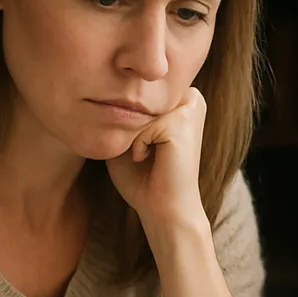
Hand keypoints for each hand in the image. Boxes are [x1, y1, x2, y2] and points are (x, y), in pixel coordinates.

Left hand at [106, 87, 208, 237]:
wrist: (163, 209)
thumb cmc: (143, 176)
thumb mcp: (128, 134)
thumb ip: (123, 108)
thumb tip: (106, 87)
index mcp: (181, 98)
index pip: (136, 90)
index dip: (126, 119)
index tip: (141, 147)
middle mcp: (191, 98)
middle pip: (137, 96)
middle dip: (130, 125)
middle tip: (145, 153)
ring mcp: (190, 108)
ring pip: (138, 109)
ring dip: (133, 136)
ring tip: (147, 155)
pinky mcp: (182, 121)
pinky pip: (141, 124)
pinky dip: (137, 145)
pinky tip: (148, 160)